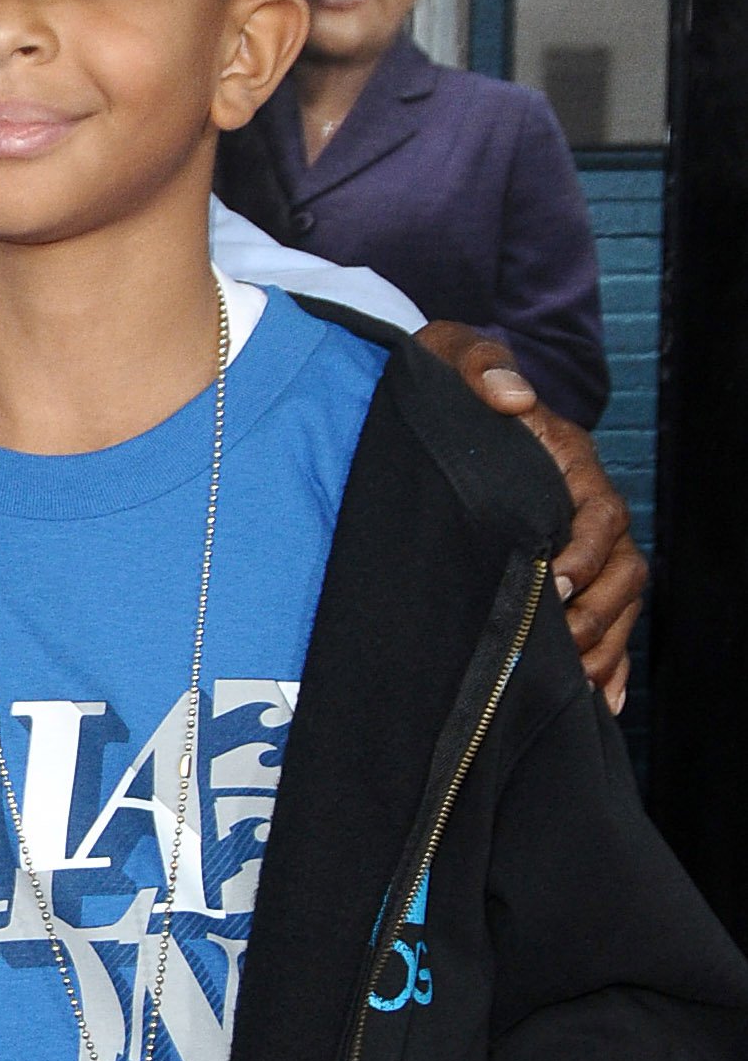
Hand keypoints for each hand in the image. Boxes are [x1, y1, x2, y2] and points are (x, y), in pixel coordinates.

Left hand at [414, 326, 642, 708]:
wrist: (439, 404)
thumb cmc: (447, 382)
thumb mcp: (450, 359)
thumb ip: (478, 366)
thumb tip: (511, 396)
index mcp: (567, 459)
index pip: (599, 511)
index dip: (585, 548)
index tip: (554, 577)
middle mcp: (586, 502)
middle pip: (622, 568)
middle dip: (596, 613)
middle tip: (560, 645)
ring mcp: (584, 541)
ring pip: (620, 602)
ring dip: (603, 645)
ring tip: (575, 683)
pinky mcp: (571, 573)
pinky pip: (608, 624)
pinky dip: (607, 663)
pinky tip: (596, 701)